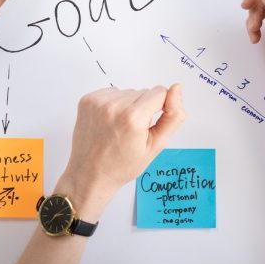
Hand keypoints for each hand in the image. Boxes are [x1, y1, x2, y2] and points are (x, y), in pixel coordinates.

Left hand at [57, 85, 185, 217]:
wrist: (90, 174)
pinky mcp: (87, 100)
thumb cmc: (121, 166)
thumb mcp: (156, 146)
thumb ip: (173, 116)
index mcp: (133, 117)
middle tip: (132, 132)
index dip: (160, 109)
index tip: (148, 126)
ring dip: (128, 106)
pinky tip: (109, 123)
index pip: (160, 92)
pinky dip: (114, 104)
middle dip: (143, 109)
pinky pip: (112, 92)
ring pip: (128, 92)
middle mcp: (114, 106)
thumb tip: (177, 89)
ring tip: (119, 128)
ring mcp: (98, 102)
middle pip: (144, 92)